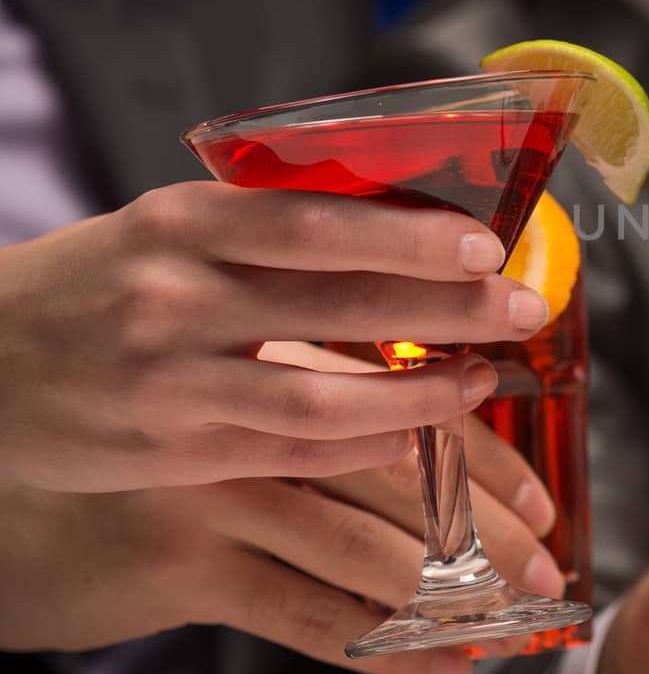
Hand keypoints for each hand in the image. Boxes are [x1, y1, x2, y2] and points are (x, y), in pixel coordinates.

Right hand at [0, 181, 549, 490]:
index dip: (409, 237)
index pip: (315, 223)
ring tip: (479, 381)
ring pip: (320, 396)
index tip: (486, 244)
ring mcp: (172, 381)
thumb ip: (267, 228)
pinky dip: (360, 445)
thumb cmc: (100, 283)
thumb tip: (407, 222)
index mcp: (182, 222)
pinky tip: (411, 436)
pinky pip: (288, 452)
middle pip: (337, 303)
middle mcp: (176, 296)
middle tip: (522, 308)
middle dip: (446, 309)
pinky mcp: (172, 452)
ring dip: (416, 393)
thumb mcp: (168, 229)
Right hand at [0, 411, 560, 673]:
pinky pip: (310, 614)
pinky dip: (388, 648)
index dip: (486, 458)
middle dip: (491, 532)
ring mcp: (219, 491)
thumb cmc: (148, 429)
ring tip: (514, 620)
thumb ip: (320, 385)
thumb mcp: (234, 384)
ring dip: (454, 594)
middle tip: (551, 569)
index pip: (413, 407)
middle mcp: (255, 416)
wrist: (13, 479)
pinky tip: (447, 664)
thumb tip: (437, 419)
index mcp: (282, 362)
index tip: (542, 501)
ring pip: (368, 550)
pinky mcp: (183, 565)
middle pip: (406, 477)